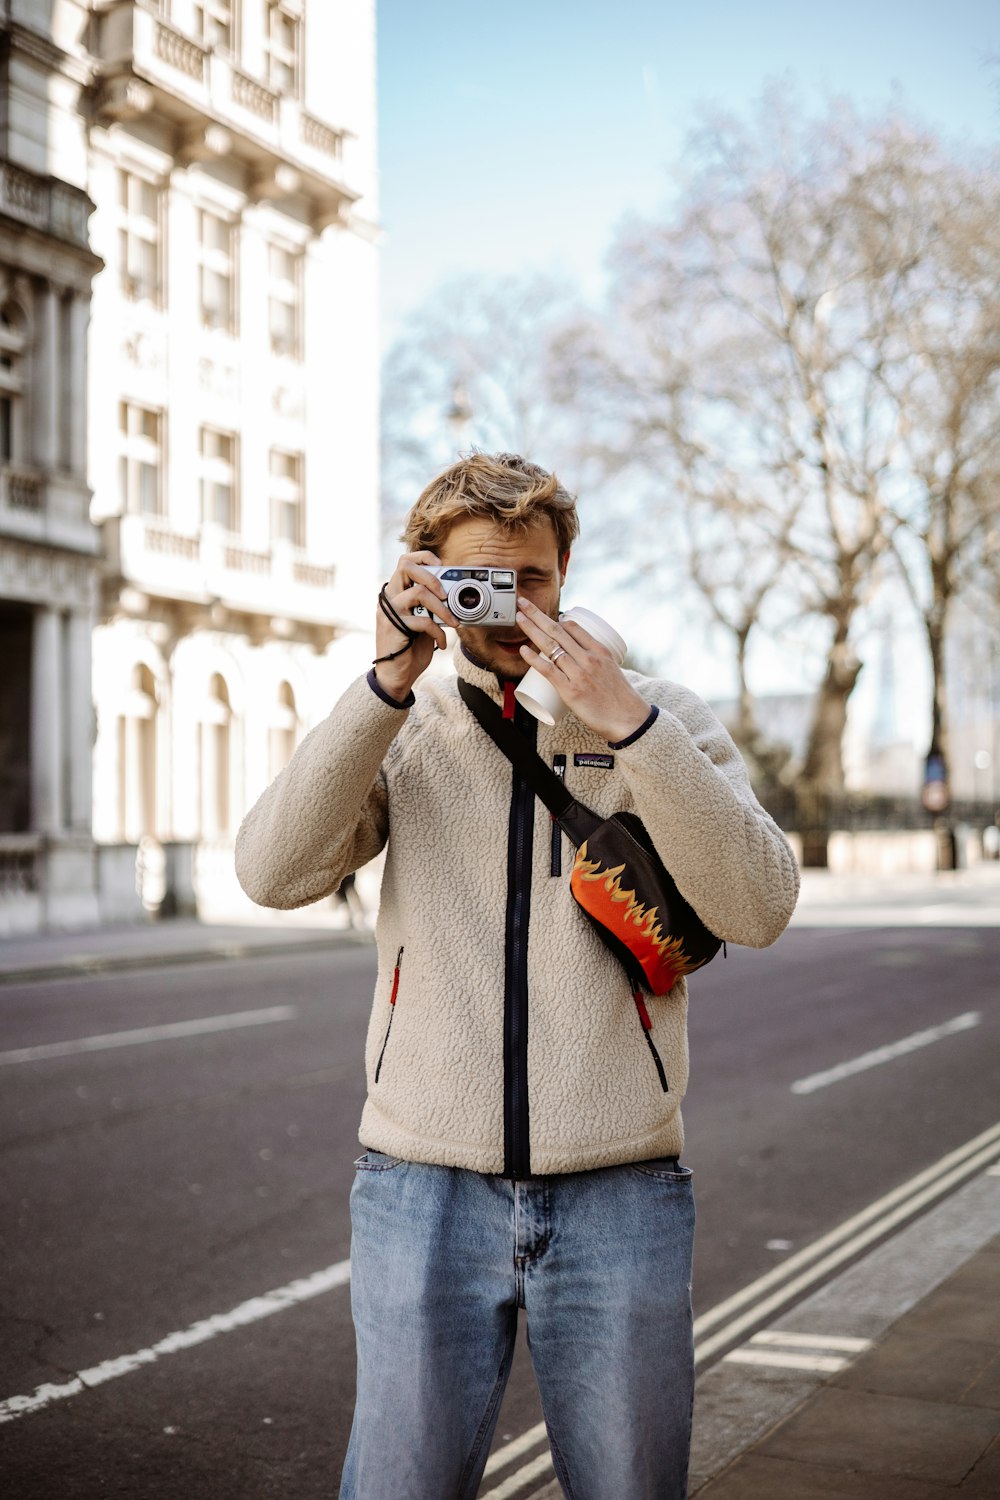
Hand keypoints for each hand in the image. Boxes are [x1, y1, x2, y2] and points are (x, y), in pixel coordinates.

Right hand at [373, 552, 458, 701]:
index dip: (423, 558)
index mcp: (395, 594)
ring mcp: (390, 612)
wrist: (396, 676)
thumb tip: (452, 595)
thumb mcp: (422, 622)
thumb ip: (429, 607)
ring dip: (442, 608)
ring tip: (452, 622)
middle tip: (445, 593)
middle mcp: (389, 599)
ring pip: (418, 592)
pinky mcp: (395, 627)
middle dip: (431, 575)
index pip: (404, 562)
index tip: (441, 566)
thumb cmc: (410, 649)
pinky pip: (423, 621)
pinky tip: (441, 643)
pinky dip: (438, 632)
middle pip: (405, 567)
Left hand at [516, 597, 649, 741]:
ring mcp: (579, 673)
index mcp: (600, 651)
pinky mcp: (570, 690)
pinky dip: (534, 658)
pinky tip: (523, 649)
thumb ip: (596, 663)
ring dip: (531, 629)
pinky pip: (548, 670)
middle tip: (523, 603)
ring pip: (550, 646)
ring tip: (519, 618)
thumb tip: (579, 661)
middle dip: (537, 614)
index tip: (541, 613)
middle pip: (558, 631)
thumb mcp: (612, 670)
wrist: (629, 720)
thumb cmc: (620, 699)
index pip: (573, 627)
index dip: (554, 618)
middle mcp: (589, 658)